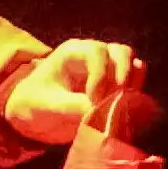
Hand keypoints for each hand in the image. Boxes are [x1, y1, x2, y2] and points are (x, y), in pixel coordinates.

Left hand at [0, 39, 144, 145]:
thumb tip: (99, 110)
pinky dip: (135, 91)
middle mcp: (92, 55)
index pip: (97, 52)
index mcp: (73, 53)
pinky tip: (128, 107)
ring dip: (131, 84)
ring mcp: (105, 68)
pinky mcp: (113, 84)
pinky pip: (134, 80)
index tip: (93, 100)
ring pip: (132, 63)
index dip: (100, 76)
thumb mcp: (47, 106)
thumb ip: (72, 107)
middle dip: (121, 77)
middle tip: (113, 101)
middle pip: (121, 52)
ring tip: (121, 104)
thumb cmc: (33, 104)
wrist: (32, 116)